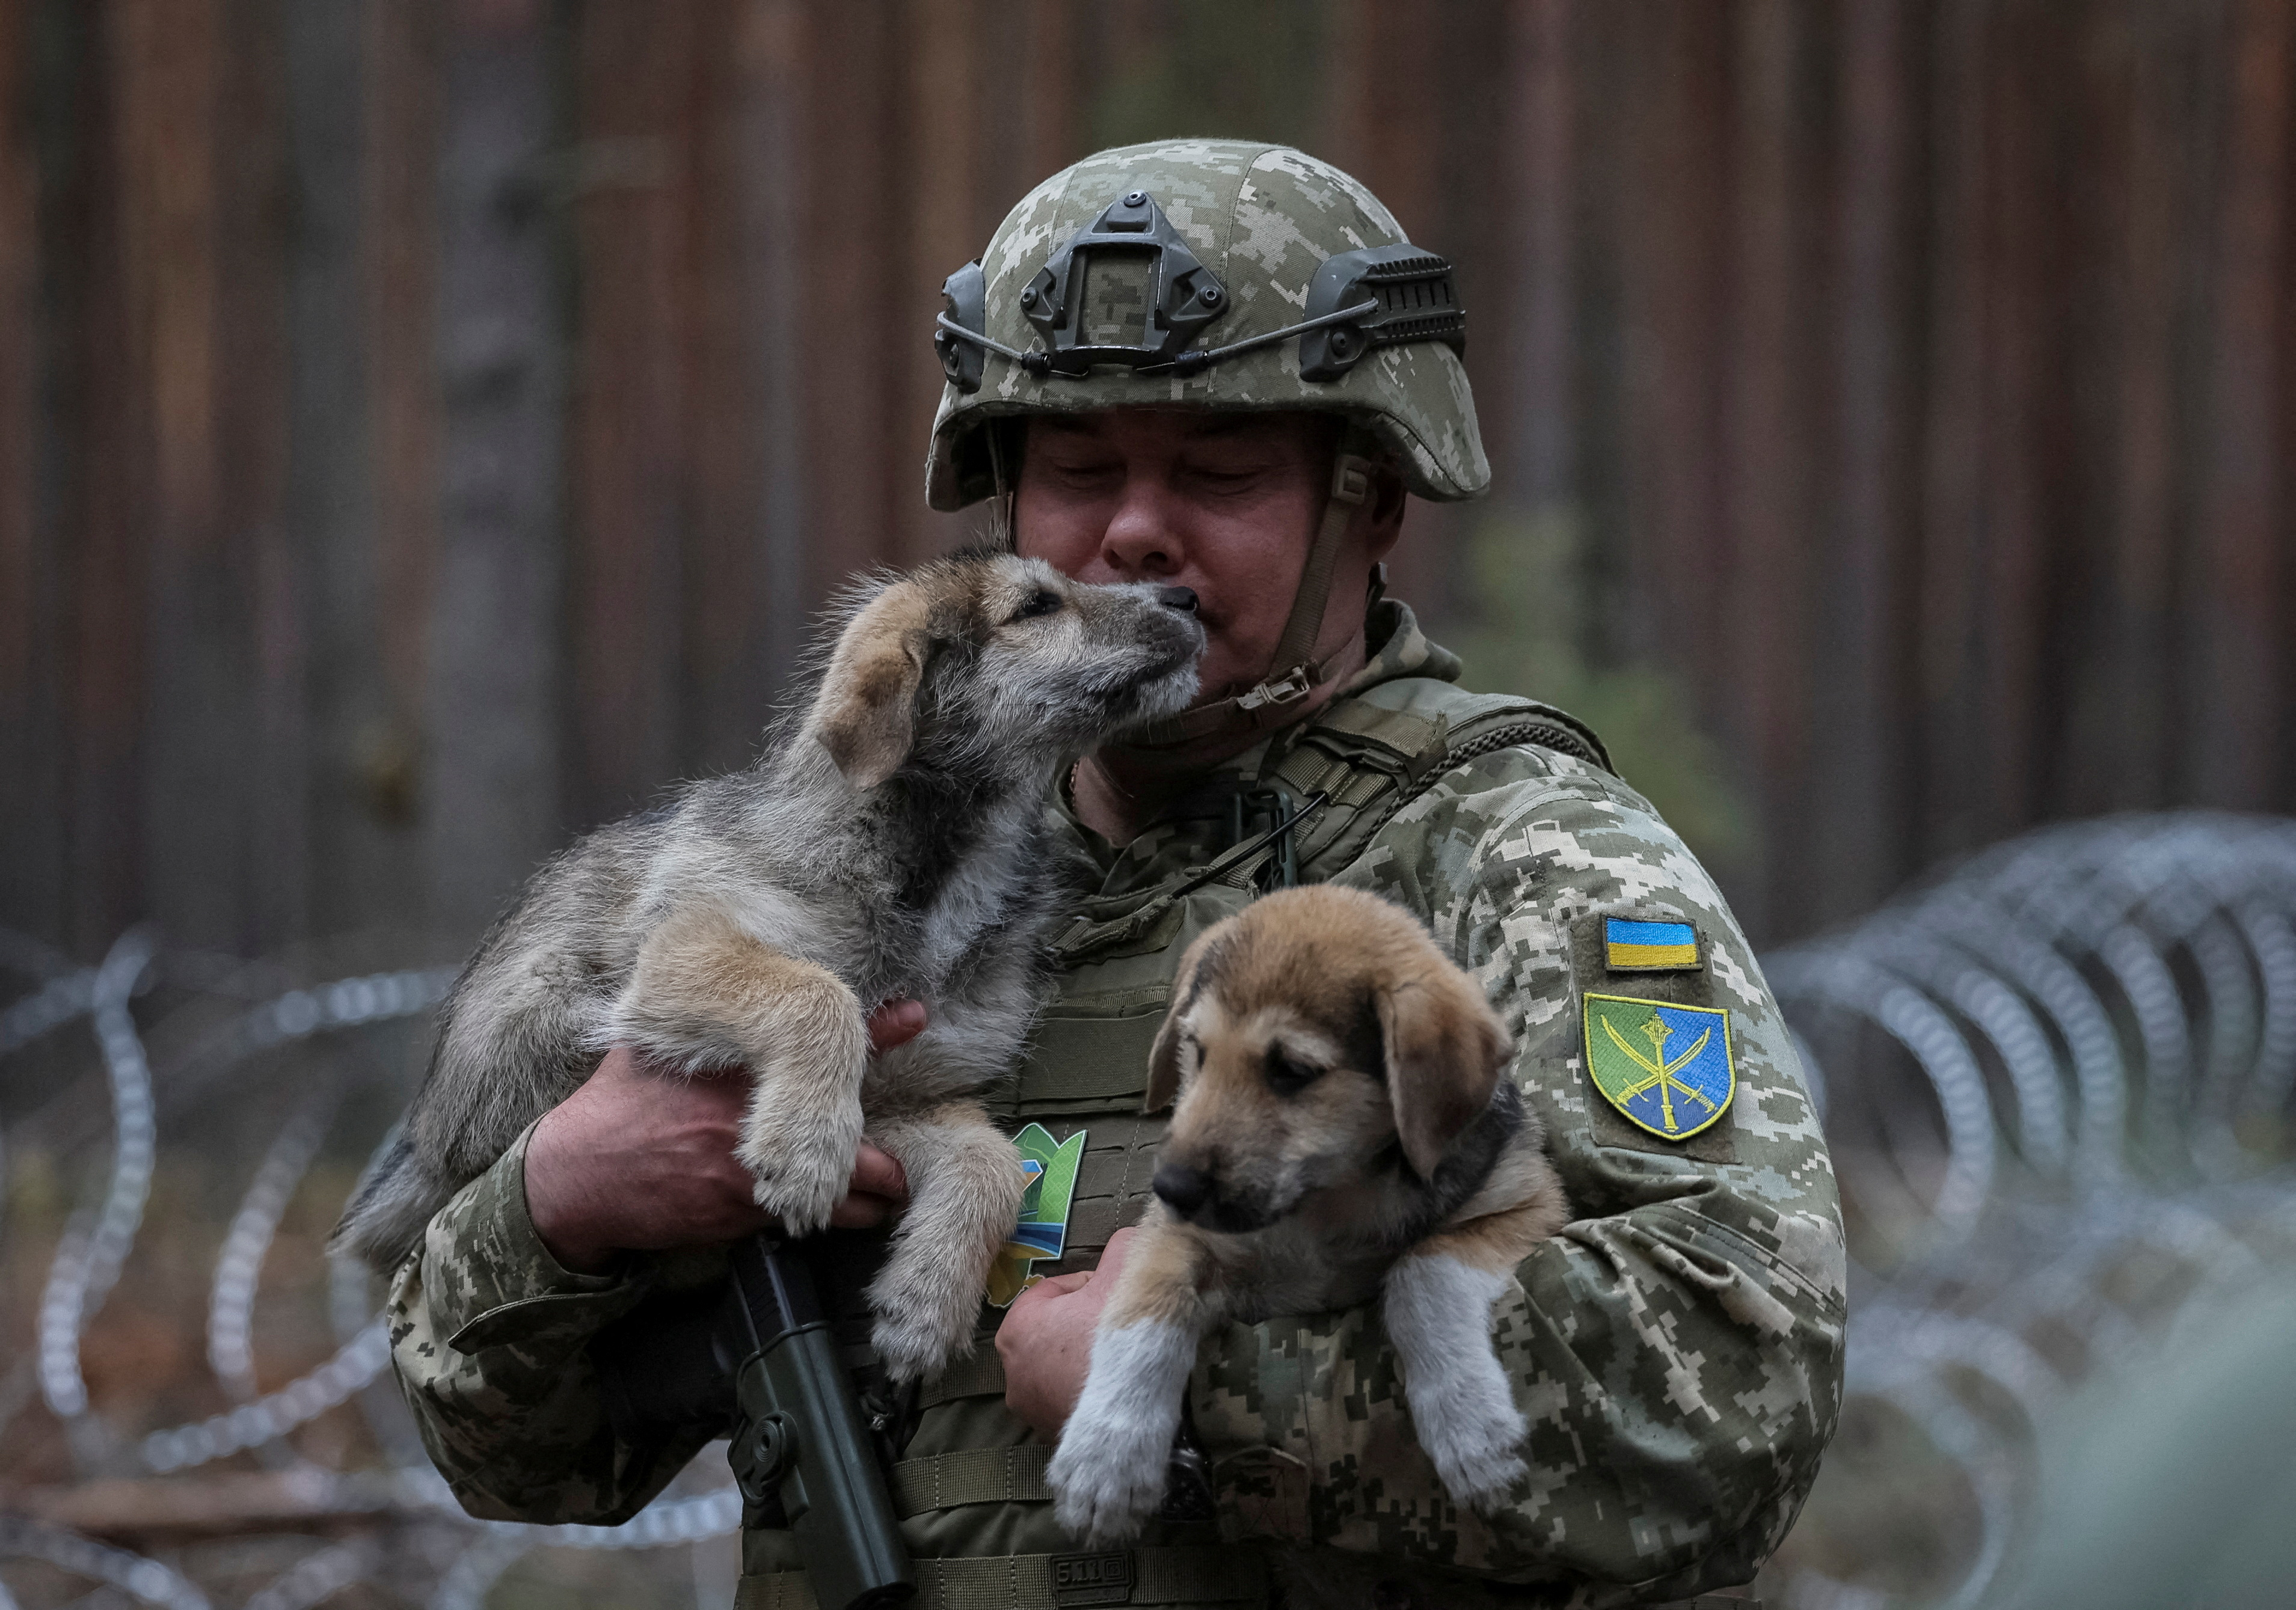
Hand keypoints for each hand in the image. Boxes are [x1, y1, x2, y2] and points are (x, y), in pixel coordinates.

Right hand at [524, 999, 926, 1272]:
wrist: (575, 1177)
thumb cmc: (623, 1103)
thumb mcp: (665, 1048)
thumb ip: (711, 1026)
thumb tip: (743, 985)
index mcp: (737, 1069)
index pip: (824, 1043)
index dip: (878, 1030)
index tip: (917, 1017)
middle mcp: (752, 1120)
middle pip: (857, 1149)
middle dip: (887, 1165)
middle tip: (900, 1163)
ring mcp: (749, 1175)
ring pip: (840, 1198)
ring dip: (864, 1200)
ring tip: (877, 1193)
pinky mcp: (738, 1216)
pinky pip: (800, 1220)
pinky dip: (816, 1216)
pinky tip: (819, 1208)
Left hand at [997, 1225, 1137, 1437]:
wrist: (1128, 1417)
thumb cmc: (1115, 1342)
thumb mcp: (1123, 1277)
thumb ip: (1124, 1248)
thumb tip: (1132, 1236)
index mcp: (1018, 1324)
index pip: (1055, 1289)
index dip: (1091, 1286)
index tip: (1115, 1294)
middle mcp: (1010, 1368)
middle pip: (1054, 1328)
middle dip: (1084, 1323)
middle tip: (1118, 1325)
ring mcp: (1027, 1405)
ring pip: (1059, 1365)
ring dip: (1084, 1359)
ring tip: (1119, 1359)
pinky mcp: (1045, 1433)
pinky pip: (1066, 1397)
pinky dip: (1085, 1390)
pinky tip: (1112, 1388)